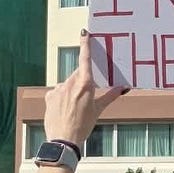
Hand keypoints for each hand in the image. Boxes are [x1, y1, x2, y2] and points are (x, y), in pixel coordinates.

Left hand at [44, 30, 126, 145]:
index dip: (85, 45)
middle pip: (78, 74)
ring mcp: (58, 89)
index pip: (85, 60)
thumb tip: (124, 88)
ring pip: (68, 83)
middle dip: (83, 80)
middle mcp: (70, 83)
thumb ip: (110, 95)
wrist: (63, 140)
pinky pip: (58, 91)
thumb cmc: (84, 125)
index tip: (84, 32)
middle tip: (87, 96)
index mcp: (85, 84)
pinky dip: (62, 96)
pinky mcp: (49, 96)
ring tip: (75, 107)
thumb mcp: (98, 109)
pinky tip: (64, 108)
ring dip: (72, 89)